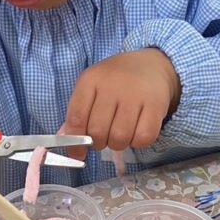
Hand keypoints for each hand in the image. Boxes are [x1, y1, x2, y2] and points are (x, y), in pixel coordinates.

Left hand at [61, 49, 180, 157]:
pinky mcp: (156, 104)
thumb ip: (78, 113)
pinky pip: (143, 137)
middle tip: (104, 138)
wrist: (150, 65)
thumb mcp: (92, 89)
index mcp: (91, 80)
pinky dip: (138, 142)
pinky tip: (136, 131)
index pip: (77, 118)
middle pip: (98, 131)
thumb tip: (63, 138)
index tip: (78, 153)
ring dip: (118, 144)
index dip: (75, 142)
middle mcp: (112, 85)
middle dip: (99, 143)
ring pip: (120, 137)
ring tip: (120, 133)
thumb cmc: (115, 81)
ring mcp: (135, 94)